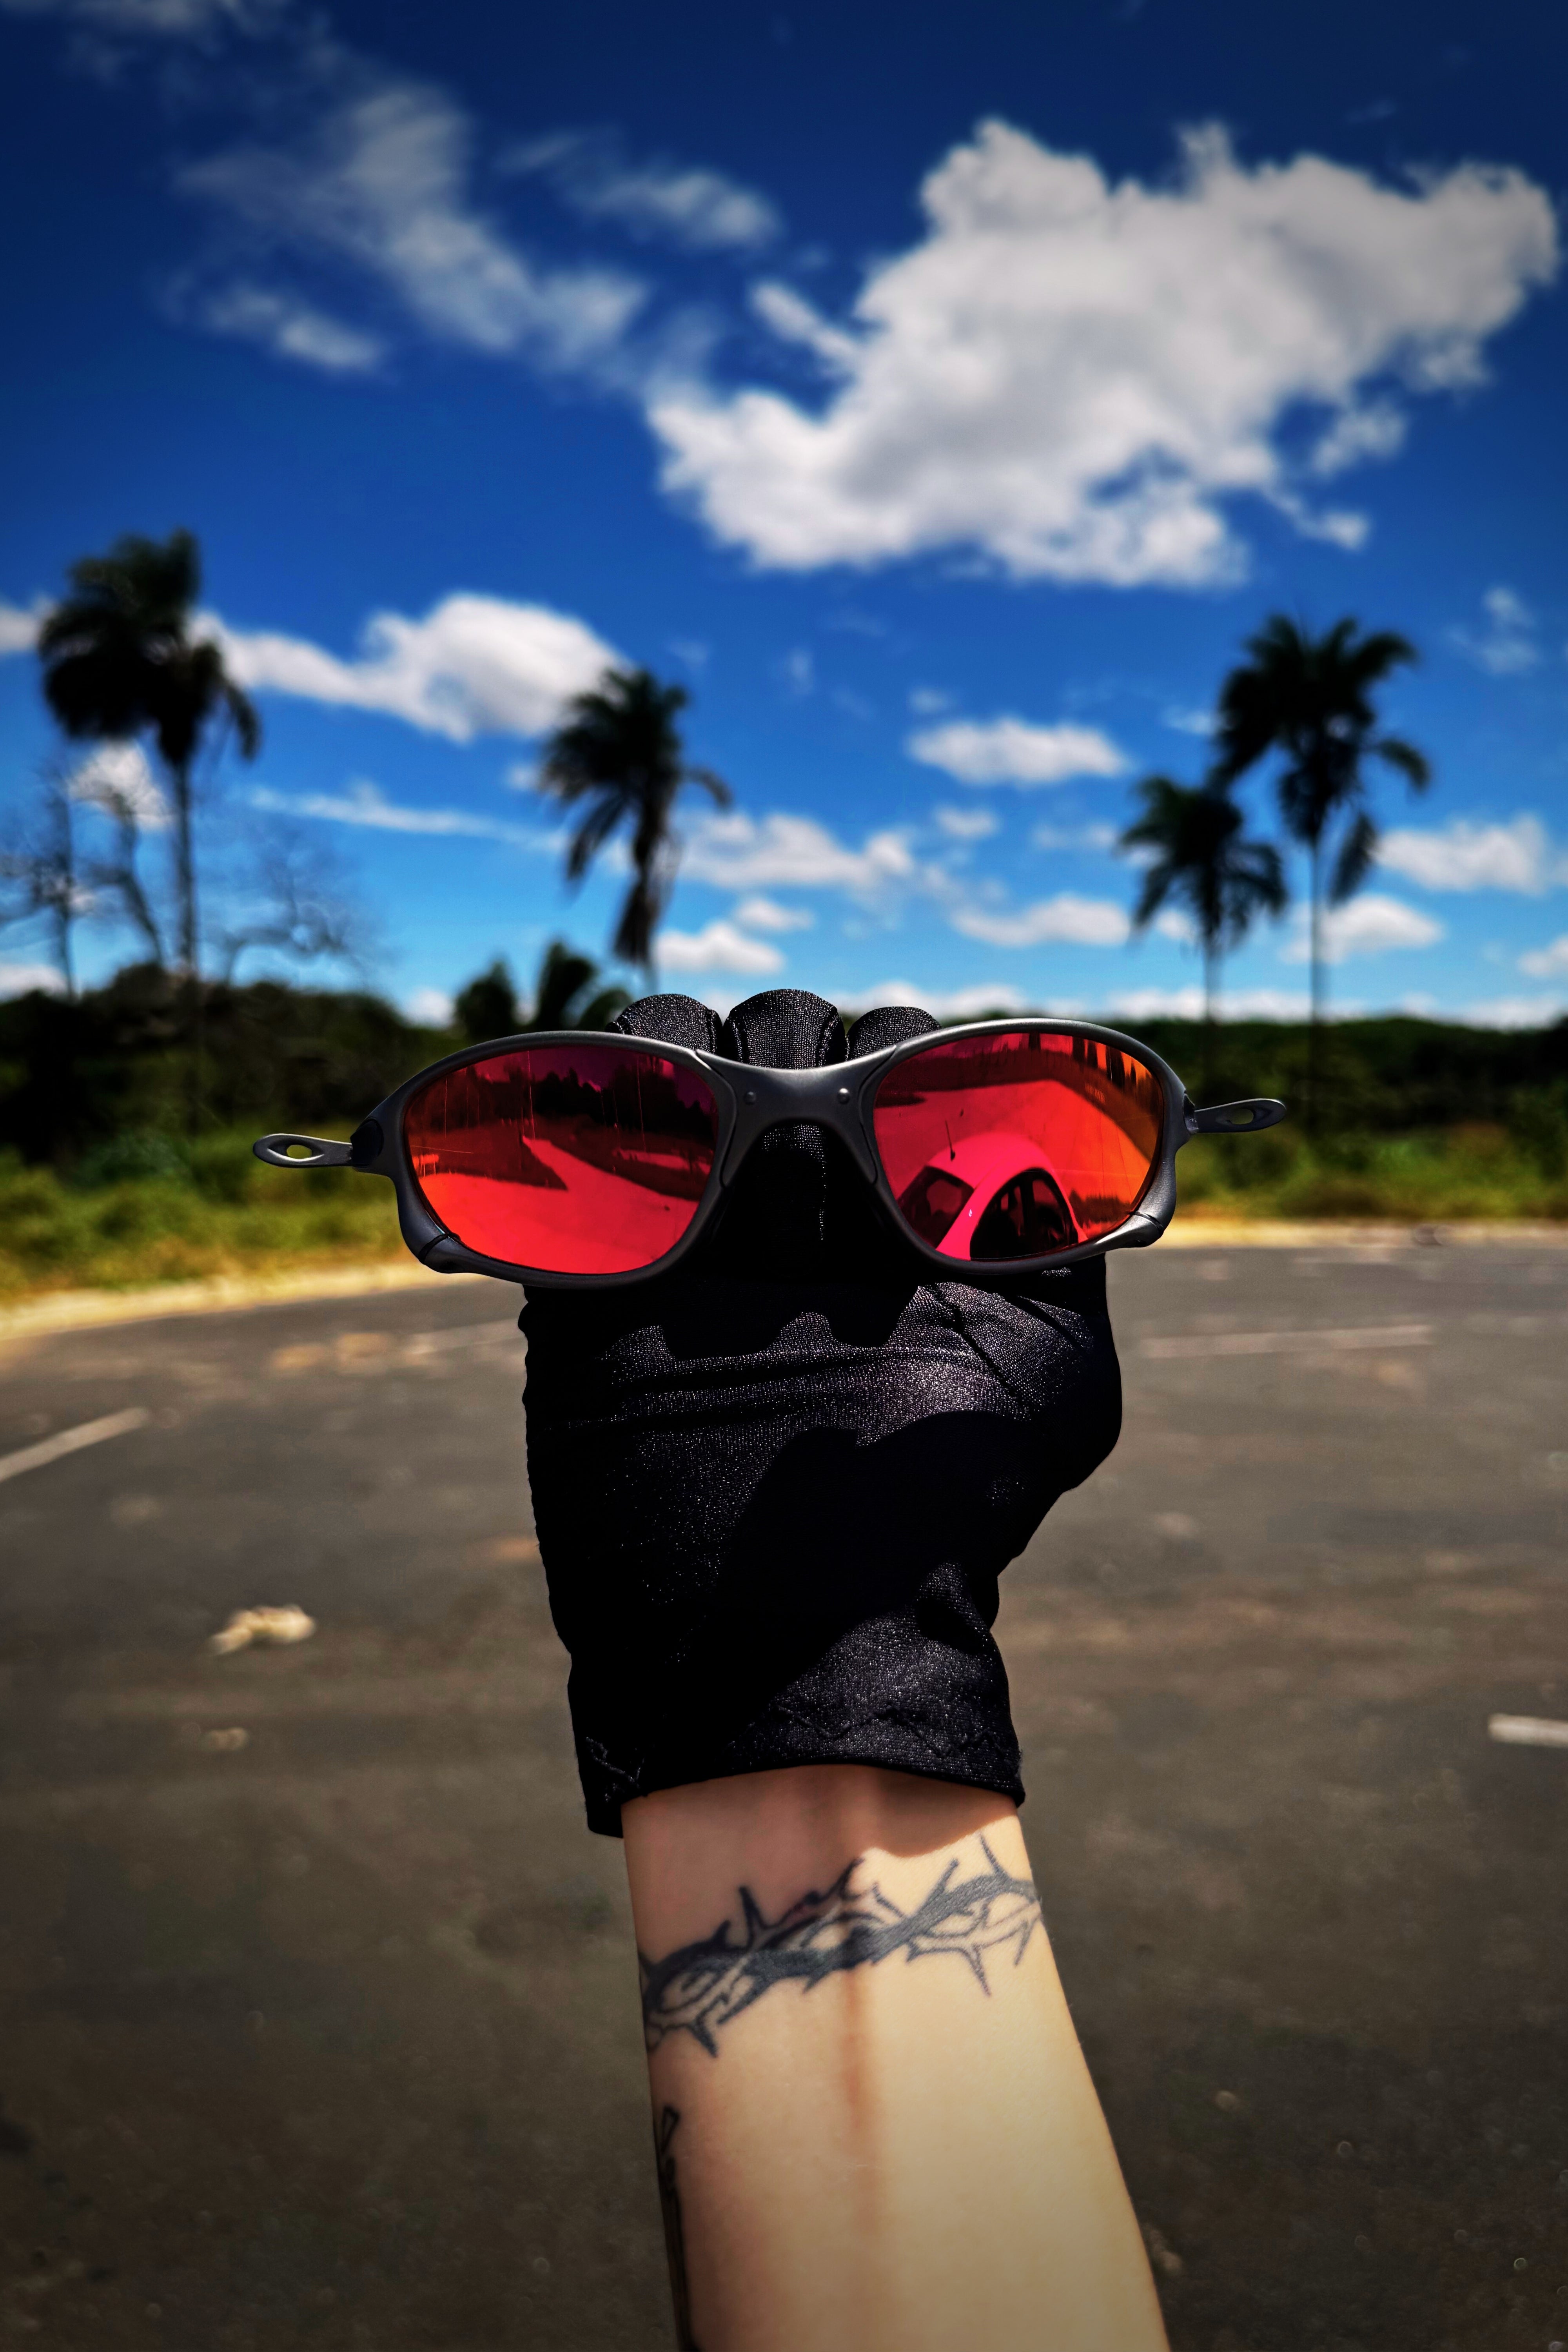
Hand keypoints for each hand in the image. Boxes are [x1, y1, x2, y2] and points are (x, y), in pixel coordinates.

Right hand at [521, 989, 1121, 1833]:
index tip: (916, 1168)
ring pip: (691, 1049)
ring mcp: (698, 1216)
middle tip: (813, 1230)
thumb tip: (1064, 1135)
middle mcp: (804, 1200)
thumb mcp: (1055, 1377)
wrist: (784, 1634)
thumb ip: (1064, 1241)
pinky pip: (595, 1102)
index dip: (914, 1077)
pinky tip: (663, 1173)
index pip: (907, 1054)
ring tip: (740, 1223)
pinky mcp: (599, 1250)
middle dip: (810, 1087)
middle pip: (794, 1036)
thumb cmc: (933, 1517)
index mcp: (903, 1212)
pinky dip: (621, 1093)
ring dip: (720, 1094)